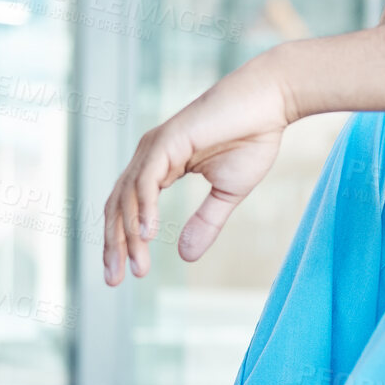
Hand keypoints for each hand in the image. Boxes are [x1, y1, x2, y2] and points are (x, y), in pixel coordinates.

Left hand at [102, 60, 290, 285]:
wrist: (270, 103)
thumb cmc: (253, 138)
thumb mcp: (228, 193)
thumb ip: (206, 222)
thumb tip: (185, 256)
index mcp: (160, 166)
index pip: (127, 209)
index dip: (122, 242)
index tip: (124, 275)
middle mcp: (150, 156)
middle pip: (117, 206)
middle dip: (114, 245)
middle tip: (114, 280)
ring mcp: (155, 146)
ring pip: (128, 197)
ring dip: (130, 235)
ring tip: (139, 267)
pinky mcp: (167, 140)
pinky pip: (146, 180)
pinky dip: (144, 208)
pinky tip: (148, 234)